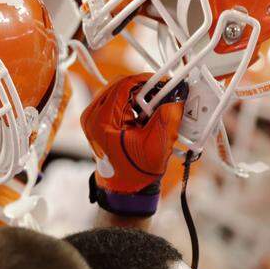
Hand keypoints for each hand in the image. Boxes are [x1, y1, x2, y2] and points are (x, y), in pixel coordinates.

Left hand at [80, 73, 186, 216]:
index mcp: (100, 120)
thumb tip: (177, 93)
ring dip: (139, 96)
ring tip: (156, 106)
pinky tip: (146, 113)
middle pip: (120, 86)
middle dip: (144, 88)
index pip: (123, 85)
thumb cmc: (136, 171)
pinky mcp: (98, 120)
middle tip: (163, 92)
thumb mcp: (157, 143)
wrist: (124, 188)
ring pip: (119, 92)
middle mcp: (91, 116)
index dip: (146, 80)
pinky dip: (133, 103)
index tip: (164, 81)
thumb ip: (168, 115)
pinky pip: (117, 102)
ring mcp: (92, 118)